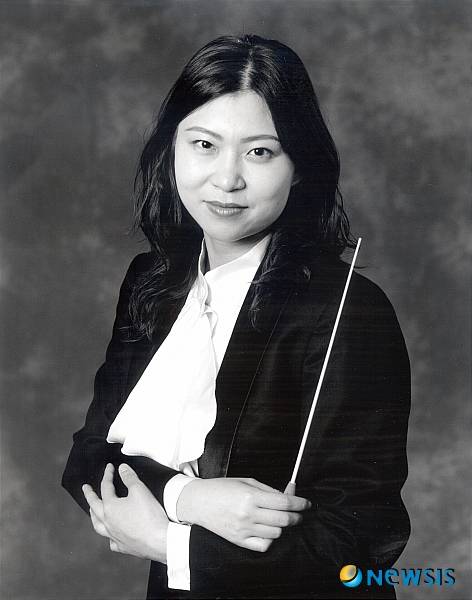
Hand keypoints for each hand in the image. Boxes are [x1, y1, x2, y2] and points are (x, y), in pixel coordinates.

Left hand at [82, 463, 168, 562]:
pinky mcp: (122, 546)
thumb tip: (122, 469)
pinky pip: (110, 541)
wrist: (158, 540)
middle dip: (89, 495)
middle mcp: (108, 522)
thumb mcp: (140, 490)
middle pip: (94, 506)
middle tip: (86, 488)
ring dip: (93, 516)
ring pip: (98, 526)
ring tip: (92, 511)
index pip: (106, 487)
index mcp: (110, 507)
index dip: (108, 475)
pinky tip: (112, 534)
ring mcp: (113, 536)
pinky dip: (109, 535)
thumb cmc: (149, 516)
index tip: (109, 467)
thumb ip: (129, 477)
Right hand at [177, 477, 310, 551]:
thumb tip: (287, 494)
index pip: (284, 502)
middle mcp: (248, 515)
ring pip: (276, 533)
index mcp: (250, 497)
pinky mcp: (239, 541)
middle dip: (296, 515)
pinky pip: (263, 546)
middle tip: (299, 511)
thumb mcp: (246, 481)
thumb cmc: (221, 488)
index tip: (306, 503)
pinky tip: (269, 530)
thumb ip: (268, 490)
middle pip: (284, 520)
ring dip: (283, 526)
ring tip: (280, 517)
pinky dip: (270, 539)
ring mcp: (244, 530)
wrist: (198, 502)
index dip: (299, 503)